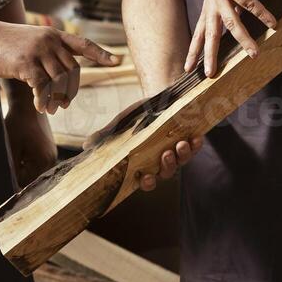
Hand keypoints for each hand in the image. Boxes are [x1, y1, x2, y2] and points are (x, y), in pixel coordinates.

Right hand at [0, 23, 118, 114]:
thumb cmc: (4, 43)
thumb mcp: (31, 41)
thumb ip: (47, 53)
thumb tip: (60, 75)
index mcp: (54, 35)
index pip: (84, 44)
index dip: (101, 54)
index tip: (118, 61)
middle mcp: (50, 40)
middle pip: (73, 69)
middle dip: (71, 90)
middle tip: (64, 105)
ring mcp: (39, 51)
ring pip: (59, 80)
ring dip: (57, 98)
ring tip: (52, 109)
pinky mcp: (26, 63)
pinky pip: (42, 86)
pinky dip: (43, 99)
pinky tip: (40, 107)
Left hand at [2, 102, 57, 185]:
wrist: (28, 104)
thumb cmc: (17, 125)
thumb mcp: (11, 148)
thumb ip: (13, 170)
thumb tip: (11, 190)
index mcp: (44, 162)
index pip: (26, 183)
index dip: (12, 179)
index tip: (3, 171)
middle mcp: (52, 161)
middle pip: (31, 178)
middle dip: (18, 174)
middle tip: (7, 161)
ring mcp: (51, 156)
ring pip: (32, 171)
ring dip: (21, 167)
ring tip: (14, 154)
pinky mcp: (48, 151)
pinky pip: (36, 163)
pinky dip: (26, 161)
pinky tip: (20, 150)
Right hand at [83, 101, 202, 191]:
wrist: (158, 99)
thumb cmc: (137, 117)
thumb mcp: (120, 125)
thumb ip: (105, 135)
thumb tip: (85, 145)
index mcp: (145, 163)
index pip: (146, 181)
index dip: (147, 183)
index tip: (145, 178)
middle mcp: (162, 162)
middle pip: (167, 173)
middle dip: (167, 166)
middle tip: (165, 154)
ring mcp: (177, 152)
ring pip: (182, 161)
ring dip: (182, 155)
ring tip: (179, 144)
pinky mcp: (189, 140)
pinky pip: (195, 148)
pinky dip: (196, 145)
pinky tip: (195, 138)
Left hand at [185, 0, 277, 76]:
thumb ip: (233, 12)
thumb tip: (238, 30)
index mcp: (210, 7)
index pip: (200, 34)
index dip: (194, 51)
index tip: (188, 69)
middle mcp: (212, 3)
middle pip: (210, 34)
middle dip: (209, 55)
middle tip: (211, 73)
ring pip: (232, 23)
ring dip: (244, 39)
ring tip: (254, 54)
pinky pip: (249, 4)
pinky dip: (262, 14)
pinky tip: (273, 23)